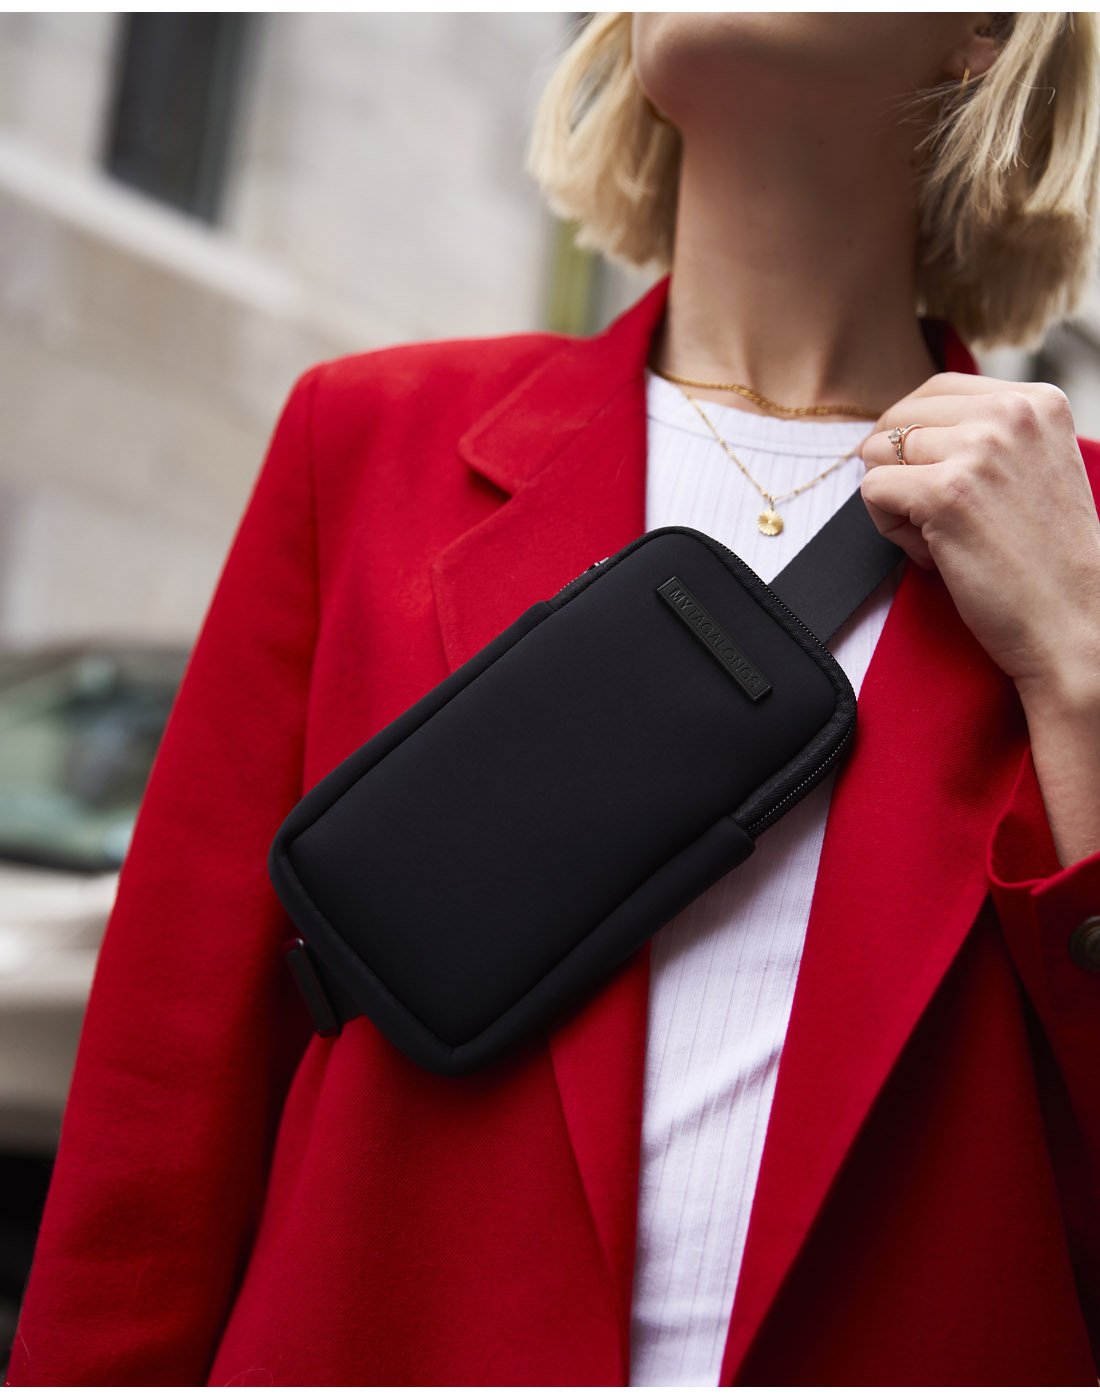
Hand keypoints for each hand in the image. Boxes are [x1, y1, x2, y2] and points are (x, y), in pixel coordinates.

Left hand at [858, 372, 1099, 704]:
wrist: (1073, 622)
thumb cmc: (1046, 558)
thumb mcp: (1034, 467)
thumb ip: (987, 435)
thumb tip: (905, 426)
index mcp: (1037, 400)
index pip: (936, 390)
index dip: (916, 438)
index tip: (934, 479)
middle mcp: (1010, 414)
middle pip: (898, 419)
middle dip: (901, 469)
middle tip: (937, 516)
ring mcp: (978, 450)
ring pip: (878, 454)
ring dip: (895, 502)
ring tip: (941, 536)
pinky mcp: (944, 493)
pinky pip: (871, 490)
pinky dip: (888, 528)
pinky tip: (933, 553)